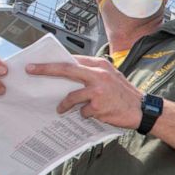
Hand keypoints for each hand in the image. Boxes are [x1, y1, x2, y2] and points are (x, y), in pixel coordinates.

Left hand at [26, 56, 143, 128]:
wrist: (143, 109)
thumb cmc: (125, 94)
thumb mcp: (111, 76)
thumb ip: (93, 73)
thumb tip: (69, 73)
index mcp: (100, 65)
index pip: (72, 60)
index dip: (53, 62)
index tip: (37, 64)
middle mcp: (99, 75)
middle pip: (67, 70)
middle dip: (46, 70)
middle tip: (31, 71)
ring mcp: (98, 90)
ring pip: (72, 96)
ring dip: (64, 105)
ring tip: (61, 110)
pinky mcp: (98, 105)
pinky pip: (83, 111)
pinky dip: (85, 114)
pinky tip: (94, 114)